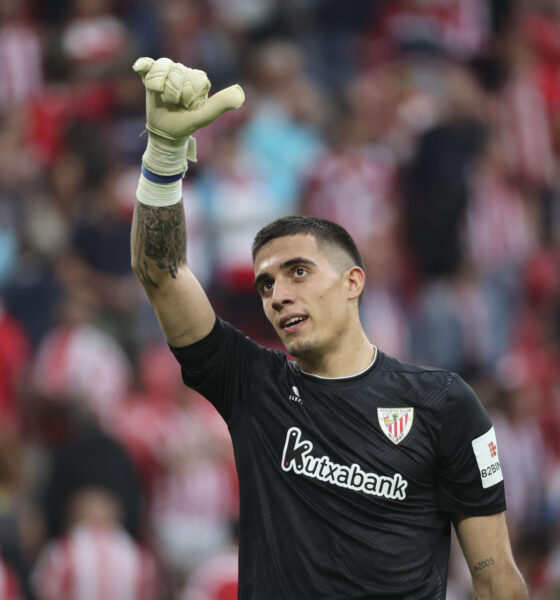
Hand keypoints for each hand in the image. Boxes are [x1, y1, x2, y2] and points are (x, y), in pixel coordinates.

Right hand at [133, 57, 244, 173]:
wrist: (166, 134)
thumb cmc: (187, 126)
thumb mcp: (204, 116)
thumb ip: (220, 104)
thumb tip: (240, 93)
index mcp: (197, 80)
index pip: (191, 75)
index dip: (186, 90)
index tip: (186, 105)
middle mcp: (183, 74)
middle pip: (175, 69)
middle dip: (173, 90)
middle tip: (174, 104)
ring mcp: (167, 75)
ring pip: (162, 67)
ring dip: (160, 84)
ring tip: (162, 98)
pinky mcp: (152, 78)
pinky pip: (148, 65)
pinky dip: (144, 65)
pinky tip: (139, 68)